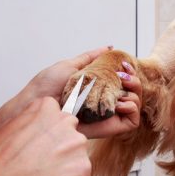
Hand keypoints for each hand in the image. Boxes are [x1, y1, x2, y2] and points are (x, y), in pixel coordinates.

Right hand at [0, 97, 91, 175]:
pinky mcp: (82, 168)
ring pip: (76, 158)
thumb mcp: (10, 128)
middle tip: (40, 166)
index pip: (58, 119)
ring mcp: (76, 145)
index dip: (48, 137)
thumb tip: (40, 139)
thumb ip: (32, 128)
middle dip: (59, 151)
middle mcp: (65, 122)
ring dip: (64, 168)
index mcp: (46, 107)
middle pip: (71, 137)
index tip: (39, 147)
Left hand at [19, 47, 141, 138]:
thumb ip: (91, 57)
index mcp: (99, 89)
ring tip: (120, 89)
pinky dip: (132, 108)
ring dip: (134, 93)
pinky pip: (132, 121)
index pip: (123, 82)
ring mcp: (109, 116)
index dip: (130, 73)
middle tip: (123, 76)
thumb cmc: (47, 87)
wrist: (39, 104)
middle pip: (134, 92)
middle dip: (135, 81)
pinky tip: (119, 103)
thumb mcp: (71, 65)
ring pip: (135, 104)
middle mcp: (106, 102)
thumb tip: (109, 48)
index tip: (125, 65)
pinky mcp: (111, 127)